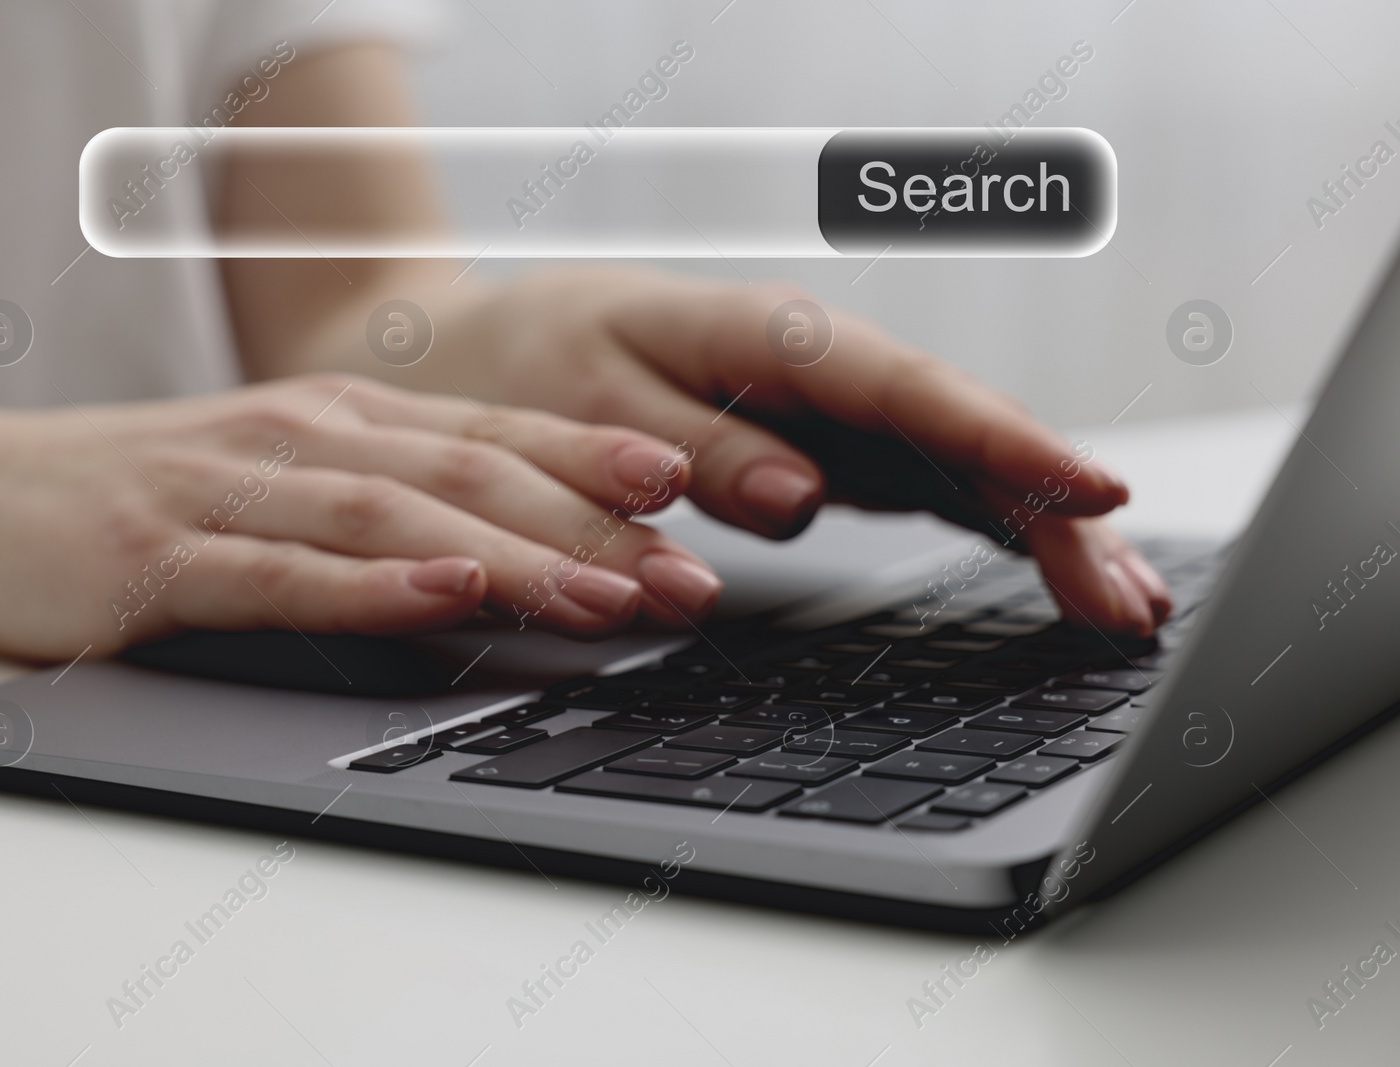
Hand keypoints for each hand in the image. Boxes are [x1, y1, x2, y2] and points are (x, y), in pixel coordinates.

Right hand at [0, 375, 721, 659]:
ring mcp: (235, 491)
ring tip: (605, 594)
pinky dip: (374, 586)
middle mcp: (304, 439)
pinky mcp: (165, 557)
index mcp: (343, 421)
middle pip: (473, 474)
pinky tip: (444, 594)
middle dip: (590, 525)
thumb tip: (517, 555)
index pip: (495, 435)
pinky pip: (287, 571)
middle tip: (685, 578)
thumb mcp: (284, 483)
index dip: (597, 466)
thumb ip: (391, 507)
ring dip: (512, 556)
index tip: (690, 500)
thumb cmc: (149, 497)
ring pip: (399, 517)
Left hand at [350, 268, 1170, 635]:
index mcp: (758, 336)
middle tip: (1128, 600)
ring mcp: (822, 409)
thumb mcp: (583, 400)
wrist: (475, 353)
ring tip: (1120, 600)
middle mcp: (809, 368)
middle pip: (955, 434)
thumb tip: (801, 496)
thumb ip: (693, 442)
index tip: (1089, 490)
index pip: (901, 391)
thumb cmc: (524, 364)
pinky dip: (991, 522)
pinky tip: (1048, 564)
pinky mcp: (819, 445)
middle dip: (1052, 507)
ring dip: (1044, 523)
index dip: (1002, 441)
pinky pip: (923, 480)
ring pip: (957, 459)